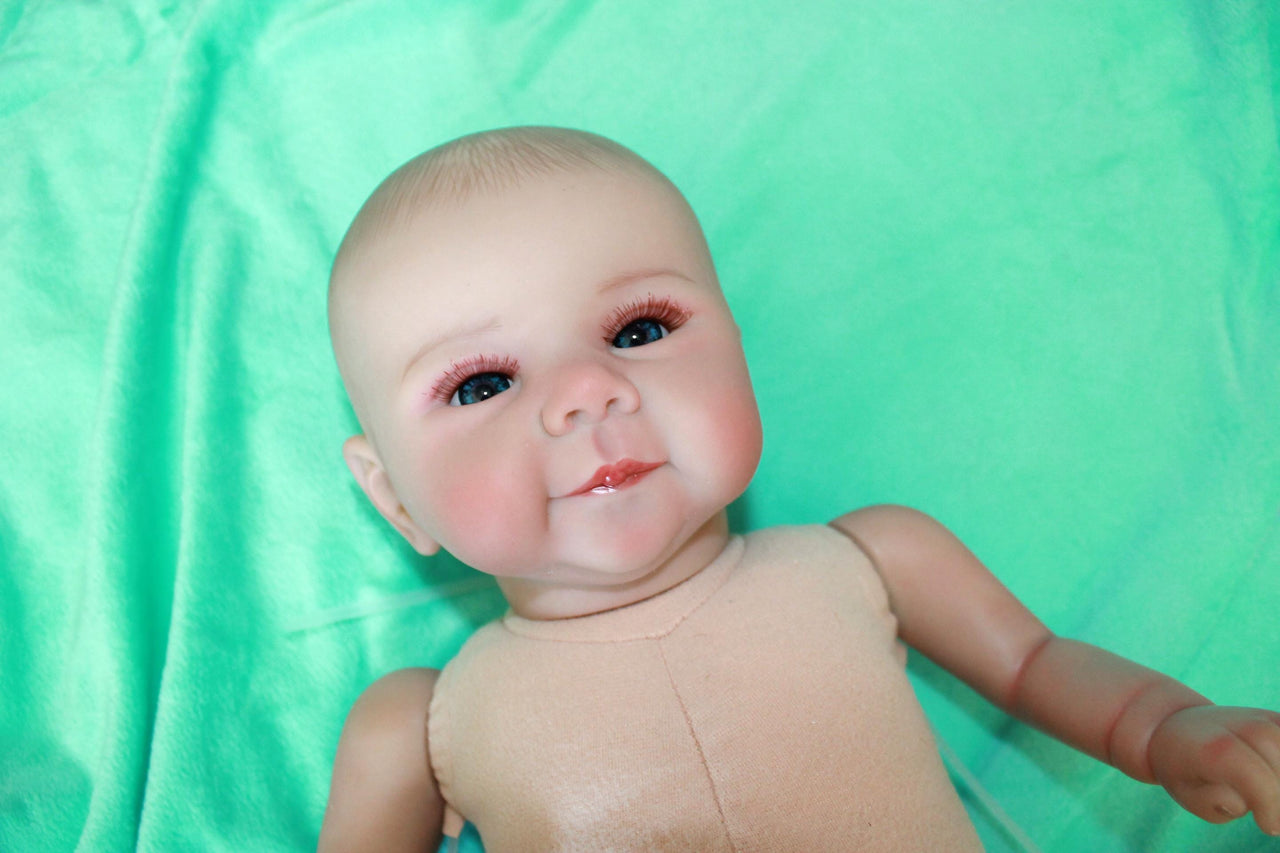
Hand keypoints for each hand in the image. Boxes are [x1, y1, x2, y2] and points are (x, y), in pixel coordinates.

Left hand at [1148, 705, 1279, 834]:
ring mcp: (1258, 718)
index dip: (1269, 803)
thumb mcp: (1185, 794)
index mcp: (1212, 748)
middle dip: (1278, 795)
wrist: (1176, 729)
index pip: (1255, 776)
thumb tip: (1239, 803)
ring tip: (1270, 796)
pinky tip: (1271, 773)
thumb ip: (1210, 803)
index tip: (1267, 825)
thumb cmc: (1184, 769)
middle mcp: (1236, 725)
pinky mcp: (1273, 718)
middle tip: (1270, 816)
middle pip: (1278, 763)